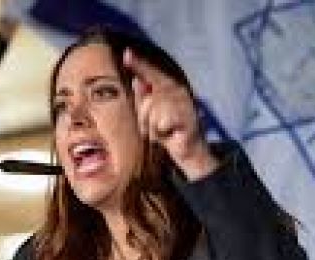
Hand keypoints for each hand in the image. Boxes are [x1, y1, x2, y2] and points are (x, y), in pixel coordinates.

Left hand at [123, 49, 218, 179]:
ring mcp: (184, 104)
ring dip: (152, 128)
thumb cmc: (167, 131)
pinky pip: (160, 124)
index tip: (126, 52)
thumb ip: (143, 98)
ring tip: (163, 132)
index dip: (139, 64)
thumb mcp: (151, 115)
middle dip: (144, 119)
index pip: (151, 73)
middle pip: (147, 100)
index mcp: (169, 88)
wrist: (188, 151)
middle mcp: (178, 91)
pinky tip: (170, 135)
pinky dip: (160, 134)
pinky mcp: (187, 118)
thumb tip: (136, 80)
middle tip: (155, 128)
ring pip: (152, 113)